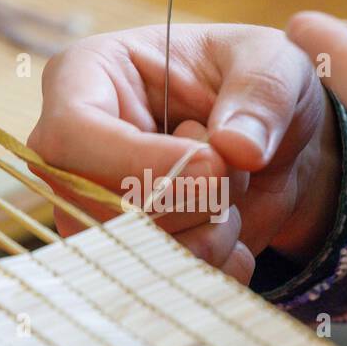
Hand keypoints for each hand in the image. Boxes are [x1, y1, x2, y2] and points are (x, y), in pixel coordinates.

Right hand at [28, 23, 329, 282]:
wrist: (272, 145)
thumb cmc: (255, 84)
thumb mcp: (274, 62)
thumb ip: (263, 94)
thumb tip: (238, 148)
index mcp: (87, 76)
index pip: (72, 132)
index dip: (138, 161)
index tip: (211, 166)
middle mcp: (72, 150)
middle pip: (97, 206)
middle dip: (189, 203)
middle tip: (233, 171)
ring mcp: (91, 208)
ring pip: (127, 254)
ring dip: (205, 239)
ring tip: (232, 200)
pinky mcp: (121, 254)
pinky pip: (155, 284)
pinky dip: (211, 269)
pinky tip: (233, 236)